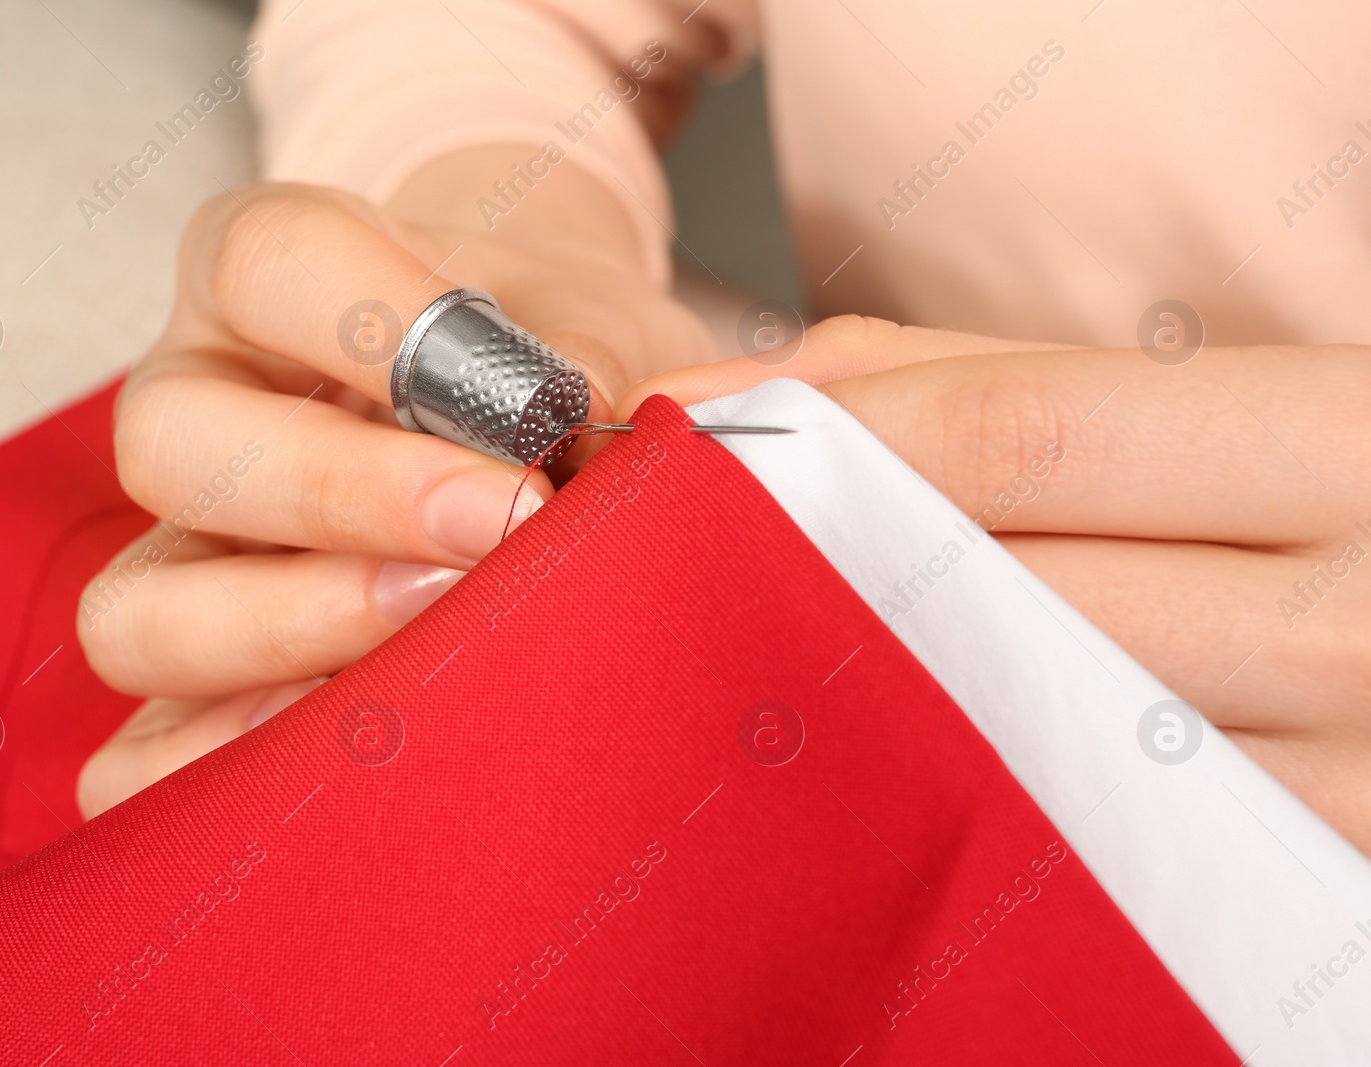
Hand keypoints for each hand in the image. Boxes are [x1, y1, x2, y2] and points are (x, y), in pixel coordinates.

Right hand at [76, 170, 711, 818]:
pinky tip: (351, 767)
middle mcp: (199, 406)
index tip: (530, 400)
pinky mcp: (195, 673)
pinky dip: (225, 769)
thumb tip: (630, 429)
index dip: (384, 324)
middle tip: (506, 528)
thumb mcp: (582, 327)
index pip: (268, 260)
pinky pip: (144, 748)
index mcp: (266, 280)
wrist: (524, 414)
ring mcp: (180, 550)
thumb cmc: (546, 359)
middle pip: (177, 444)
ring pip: (138, 611)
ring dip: (290, 639)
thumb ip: (594, 360)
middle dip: (344, 496)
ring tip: (440, 653)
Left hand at [623, 316, 1370, 853]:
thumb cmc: (1313, 495)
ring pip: (1023, 729)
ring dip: (868, 683)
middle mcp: (1359, 618)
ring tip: (772, 643)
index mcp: (1343, 441)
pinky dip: (962, 778)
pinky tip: (893, 738)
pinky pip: (1078, 833)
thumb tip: (760, 396)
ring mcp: (1345, 775)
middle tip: (688, 556)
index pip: (1029, 432)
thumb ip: (988, 380)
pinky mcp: (1303, 885)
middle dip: (819, 567)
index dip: (841, 436)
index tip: (699, 441)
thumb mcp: (1199, 402)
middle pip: (1001, 588)